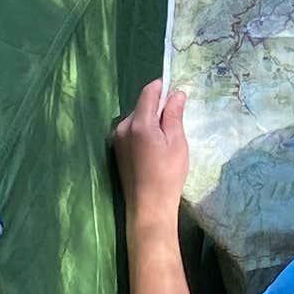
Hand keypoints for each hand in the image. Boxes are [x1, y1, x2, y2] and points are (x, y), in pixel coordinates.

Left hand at [111, 79, 189, 219]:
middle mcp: (123, 127)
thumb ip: (174, 114)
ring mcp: (117, 139)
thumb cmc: (168, 174)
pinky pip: (132, 131)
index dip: (163, 87)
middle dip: (158, 107)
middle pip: (142, 105)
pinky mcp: (117, 150)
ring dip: (151, 120)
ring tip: (167, 137)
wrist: (149, 207)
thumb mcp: (177, 142)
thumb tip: (176, 92)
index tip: (177, 91)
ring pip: (137, 118)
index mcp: (138, 123)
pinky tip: (155, 147)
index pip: (148, 92)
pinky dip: (144, 131)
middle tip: (176, 120)